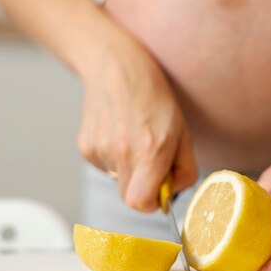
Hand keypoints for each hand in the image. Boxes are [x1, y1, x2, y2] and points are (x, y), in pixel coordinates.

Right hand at [77, 42, 197, 210]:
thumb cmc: (154, 97)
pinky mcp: (85, 148)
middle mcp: (121, 153)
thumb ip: (185, 168)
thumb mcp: (183, 131)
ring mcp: (99, 150)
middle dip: (144, 186)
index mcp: (149, 150)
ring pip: (118, 181)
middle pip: (130, 197)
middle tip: (152, 160)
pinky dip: (114, 158)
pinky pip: (105, 167)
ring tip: (134, 137)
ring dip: (130, 169)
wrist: (115, 67)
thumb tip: (174, 192)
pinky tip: (119, 133)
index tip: (161, 187)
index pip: (141, 203)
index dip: (153, 202)